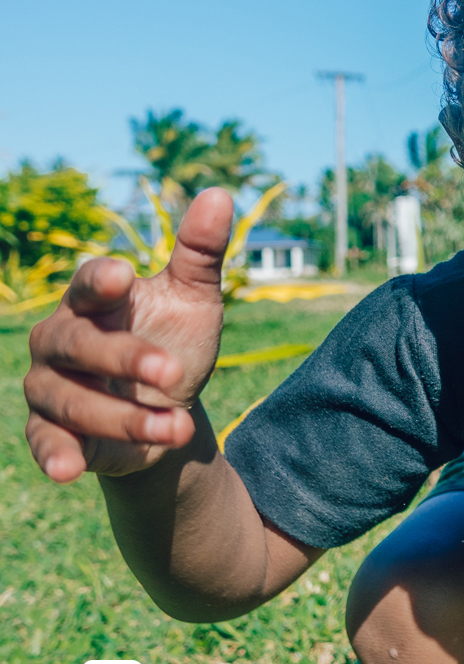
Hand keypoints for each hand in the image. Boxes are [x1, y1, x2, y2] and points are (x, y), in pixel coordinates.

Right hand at [24, 188, 232, 481]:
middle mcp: (60, 341)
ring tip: (174, 427)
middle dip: (124, 359)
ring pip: (69, 399)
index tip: (126, 277)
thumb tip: (219, 193)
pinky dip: (55, 456)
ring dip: (122, 415)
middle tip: (173, 373)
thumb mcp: (195, 301)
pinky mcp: (54, 432)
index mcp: (93, 302)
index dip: (102, 281)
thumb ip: (201, 253)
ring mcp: (52, 388)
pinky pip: (44, 442)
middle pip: (76, 344)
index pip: (88, 284)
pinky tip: (71, 470)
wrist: (168, 410)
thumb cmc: (174, 343)